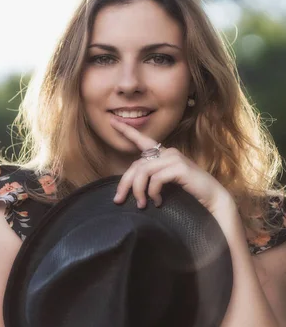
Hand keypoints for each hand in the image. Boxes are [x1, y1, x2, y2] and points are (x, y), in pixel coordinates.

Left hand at [110, 118, 233, 215]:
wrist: (213, 202)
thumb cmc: (188, 195)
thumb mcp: (165, 185)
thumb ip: (150, 179)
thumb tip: (129, 187)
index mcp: (164, 155)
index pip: (142, 141)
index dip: (127, 131)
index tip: (112, 122)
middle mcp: (168, 153)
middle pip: (136, 165)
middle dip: (124, 183)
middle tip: (118, 199)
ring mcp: (174, 158)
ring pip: (143, 171)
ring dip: (138, 190)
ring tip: (142, 204)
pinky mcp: (180, 167)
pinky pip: (155, 178)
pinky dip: (153, 192)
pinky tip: (157, 201)